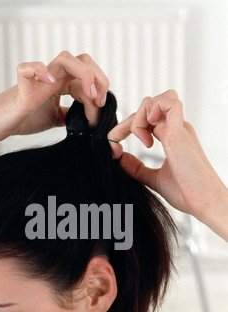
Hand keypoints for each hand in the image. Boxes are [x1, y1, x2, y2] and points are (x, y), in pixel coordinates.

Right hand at [0, 51, 109, 143]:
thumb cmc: (24, 119)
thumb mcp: (55, 119)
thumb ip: (72, 116)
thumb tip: (91, 121)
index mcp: (60, 84)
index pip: (88, 77)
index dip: (100, 94)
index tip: (101, 114)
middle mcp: (51, 77)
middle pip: (82, 60)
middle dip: (98, 77)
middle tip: (100, 101)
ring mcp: (37, 81)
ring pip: (65, 58)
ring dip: (83, 74)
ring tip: (88, 94)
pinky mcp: (21, 89)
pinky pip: (27, 68)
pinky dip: (41, 71)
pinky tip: (52, 85)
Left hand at [108, 90, 227, 236]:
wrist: (204, 203)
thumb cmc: (187, 192)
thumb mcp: (154, 178)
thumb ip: (137, 168)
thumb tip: (119, 157)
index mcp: (172, 136)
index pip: (146, 118)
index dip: (126, 127)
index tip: (114, 146)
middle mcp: (176, 128)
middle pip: (147, 107)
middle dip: (126, 123)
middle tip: (115, 142)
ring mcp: (179, 128)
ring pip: (157, 100)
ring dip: (139, 116)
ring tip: (141, 141)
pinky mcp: (180, 133)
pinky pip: (169, 103)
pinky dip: (152, 111)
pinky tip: (146, 135)